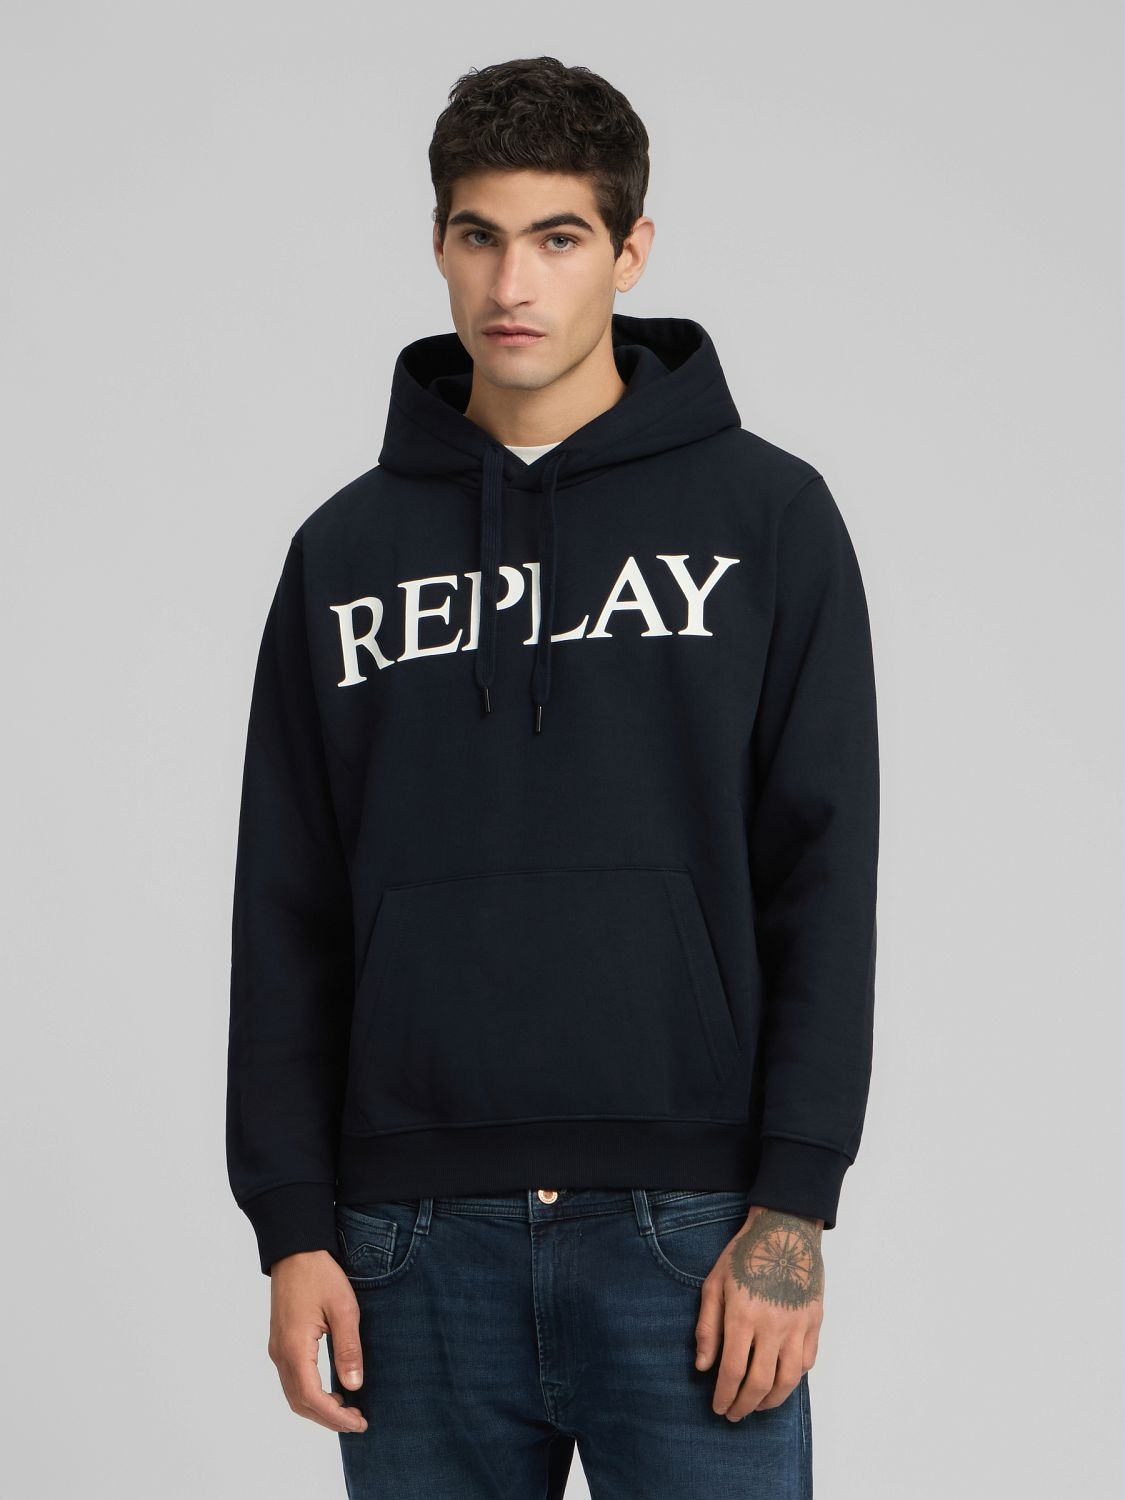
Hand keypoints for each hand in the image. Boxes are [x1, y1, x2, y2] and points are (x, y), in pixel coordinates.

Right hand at [267, 1250, 369, 1433]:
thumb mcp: (344, 1308)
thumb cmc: (320, 1275)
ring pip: (294, 1394)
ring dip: (318, 1408)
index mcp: (295, 1348)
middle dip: (328, 1418)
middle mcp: (280, 1354)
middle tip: (358, 1421)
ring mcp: (277, 1349)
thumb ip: (348, 1348)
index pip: (312, 1398)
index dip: (336, 1416)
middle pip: (300, 1403)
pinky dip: (310, 1394)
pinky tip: (331, 1390)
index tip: (360, 1422)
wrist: (295, 1250)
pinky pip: (292, 1380)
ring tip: (348, 1409)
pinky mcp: (280, 1343)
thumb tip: (354, 1386)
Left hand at [694, 1205, 824, 1421]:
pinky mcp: (815, 1322)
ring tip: (757, 1404)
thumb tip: (703, 1367)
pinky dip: (793, 1379)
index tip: (718, 1407)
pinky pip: (807, 1363)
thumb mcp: (714, 1283)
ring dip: (771, 1401)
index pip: (732, 1371)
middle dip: (744, 1405)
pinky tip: (780, 1381)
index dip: (724, 1396)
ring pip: (788, 1380)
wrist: (785, 1230)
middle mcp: (772, 1326)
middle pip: (760, 1383)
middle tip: (734, 1414)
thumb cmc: (744, 1255)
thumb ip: (707, 1326)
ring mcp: (797, 1326)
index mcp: (743, 1316)